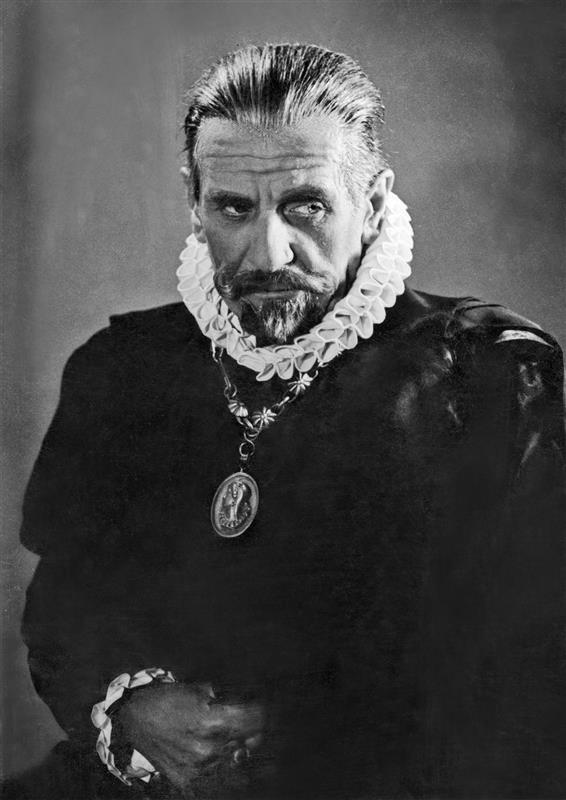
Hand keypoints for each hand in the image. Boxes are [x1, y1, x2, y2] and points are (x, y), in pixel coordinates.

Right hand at [115, 682, 263, 795]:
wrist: (135, 718)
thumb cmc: (169, 699)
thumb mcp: (202, 690)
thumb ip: (229, 700)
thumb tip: (251, 708)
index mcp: (216, 722)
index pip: (257, 721)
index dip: (260, 712)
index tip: (259, 710)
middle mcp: (211, 749)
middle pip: (250, 743)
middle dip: (251, 732)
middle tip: (247, 726)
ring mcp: (199, 770)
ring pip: (237, 764)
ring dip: (239, 752)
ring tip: (235, 744)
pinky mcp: (187, 783)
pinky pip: (216, 782)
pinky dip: (222, 772)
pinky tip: (221, 761)